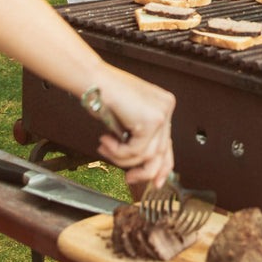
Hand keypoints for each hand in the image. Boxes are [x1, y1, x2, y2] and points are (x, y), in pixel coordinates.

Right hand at [89, 69, 176, 187]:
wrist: (93, 80)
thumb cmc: (103, 95)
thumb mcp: (126, 121)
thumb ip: (138, 138)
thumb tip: (142, 165)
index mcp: (162, 107)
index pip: (168, 144)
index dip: (162, 167)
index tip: (155, 181)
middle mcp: (165, 108)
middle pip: (162, 152)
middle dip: (145, 171)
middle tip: (130, 178)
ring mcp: (161, 113)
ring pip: (148, 155)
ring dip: (123, 158)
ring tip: (106, 148)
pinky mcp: (152, 120)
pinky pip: (136, 151)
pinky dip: (118, 152)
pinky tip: (106, 141)